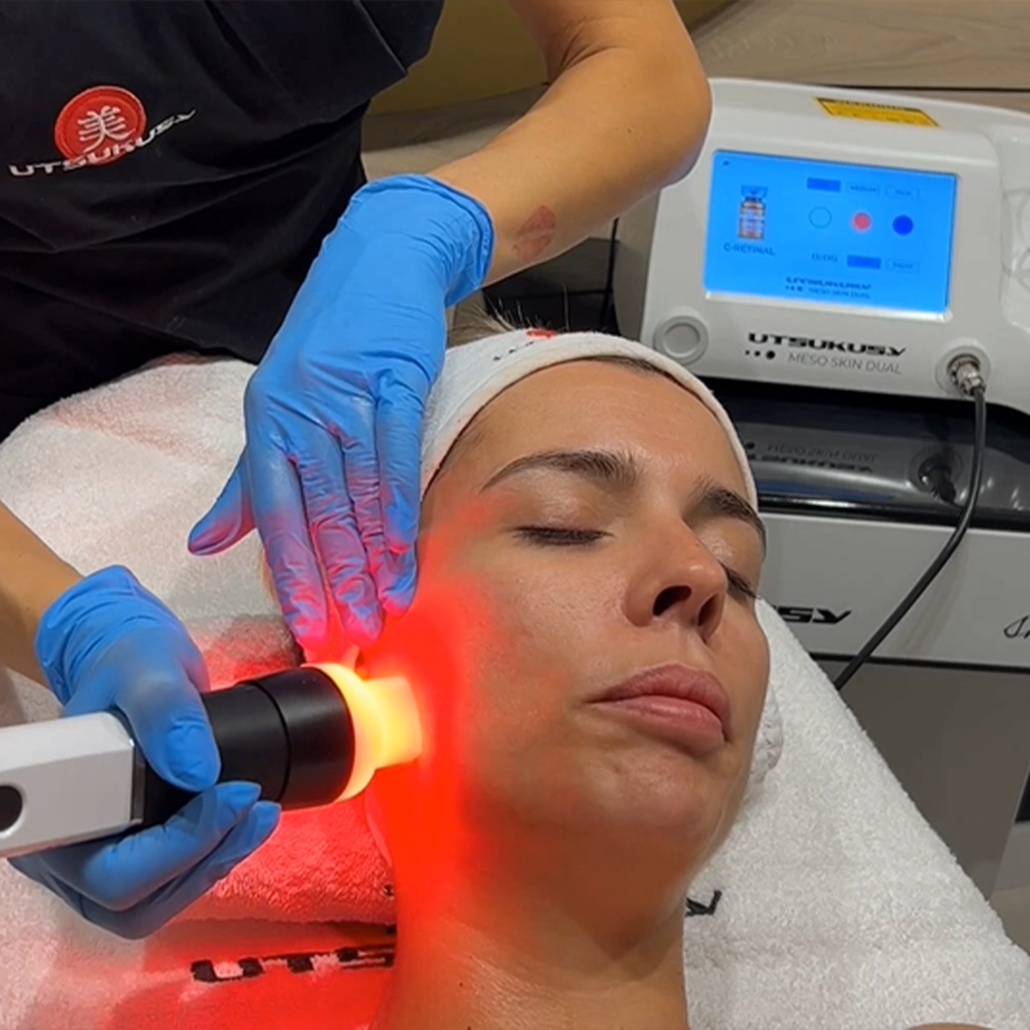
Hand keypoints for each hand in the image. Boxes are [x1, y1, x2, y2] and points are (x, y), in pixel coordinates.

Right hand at [9, 566, 278, 937]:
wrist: (134, 666)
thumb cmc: (128, 664)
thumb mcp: (145, 667)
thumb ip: (164, 707)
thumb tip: (197, 770)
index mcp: (50, 813)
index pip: (108, 871)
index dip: (175, 848)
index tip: (233, 793)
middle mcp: (63, 851)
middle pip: (130, 901)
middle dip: (204, 860)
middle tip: (257, 809)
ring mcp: (95, 858)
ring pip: (153, 904)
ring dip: (215, 864)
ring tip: (259, 816)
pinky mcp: (130, 854)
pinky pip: (168, 884)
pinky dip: (213, 858)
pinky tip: (244, 822)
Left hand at [188, 175, 493, 653]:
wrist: (382, 262)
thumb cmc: (332, 343)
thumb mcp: (280, 406)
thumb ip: (249, 482)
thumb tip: (208, 542)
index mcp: (267, 422)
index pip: (275, 516)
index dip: (293, 578)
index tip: (309, 630)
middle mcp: (300, 411)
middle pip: (319, 515)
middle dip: (336, 584)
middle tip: (350, 638)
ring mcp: (348, 395)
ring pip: (357, 494)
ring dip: (371, 560)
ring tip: (383, 611)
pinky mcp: (395, 380)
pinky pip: (395, 455)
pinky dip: (399, 506)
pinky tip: (403, 549)